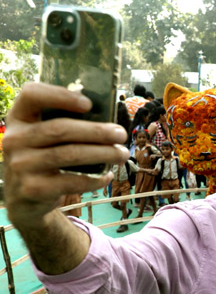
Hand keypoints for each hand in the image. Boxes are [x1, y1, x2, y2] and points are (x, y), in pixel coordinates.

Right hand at [3, 83, 128, 227]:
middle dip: (97, 131)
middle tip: (121, 134)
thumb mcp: (41, 137)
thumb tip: (105, 115)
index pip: (32, 95)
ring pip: (70, 155)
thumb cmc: (42, 158)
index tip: (89, 104)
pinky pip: (72, 181)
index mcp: (19, 118)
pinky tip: (108, 175)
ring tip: (123, 154)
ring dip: (103, 154)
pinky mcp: (34, 189)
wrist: (22, 198)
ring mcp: (22, 165)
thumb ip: (61, 123)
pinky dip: (95, 179)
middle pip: (60, 129)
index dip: (60, 95)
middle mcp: (14, 139)